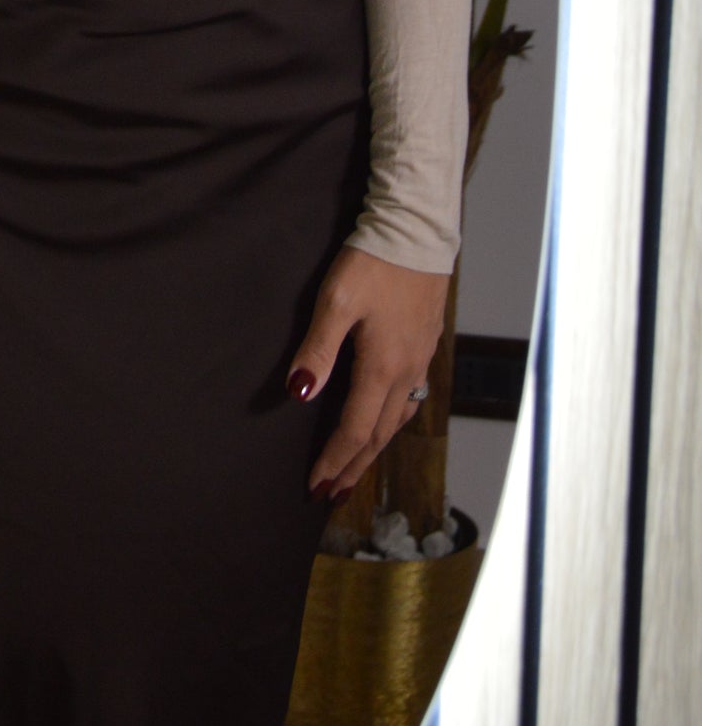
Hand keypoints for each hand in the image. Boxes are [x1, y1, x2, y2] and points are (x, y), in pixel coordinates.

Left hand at [286, 245, 450, 500]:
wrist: (416, 232)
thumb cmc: (373, 263)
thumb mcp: (336, 302)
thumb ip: (318, 350)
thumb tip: (300, 394)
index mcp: (382, 367)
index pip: (355, 429)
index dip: (334, 460)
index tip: (316, 486)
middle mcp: (407, 372)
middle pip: (378, 435)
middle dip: (353, 466)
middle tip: (332, 493)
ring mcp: (420, 360)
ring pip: (397, 420)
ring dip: (373, 448)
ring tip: (354, 468)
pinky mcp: (425, 345)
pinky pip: (409, 400)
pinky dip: (391, 423)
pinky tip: (384, 421)